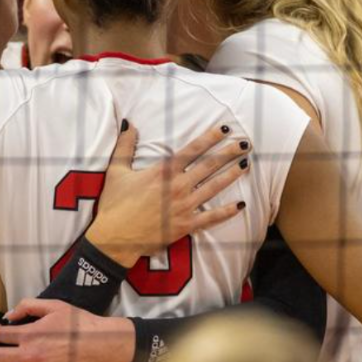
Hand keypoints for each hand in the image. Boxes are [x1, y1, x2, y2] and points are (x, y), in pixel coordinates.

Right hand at [86, 123, 250, 266]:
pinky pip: (211, 217)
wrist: (114, 238)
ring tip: (246, 164)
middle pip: (209, 166)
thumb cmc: (114, 204)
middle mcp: (178, 187)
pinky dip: (226, 211)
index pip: (192, 150)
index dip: (210, 138)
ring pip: (214, 187)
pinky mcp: (186, 225)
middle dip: (229, 153)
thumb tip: (128, 123)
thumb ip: (125, 146)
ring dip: (231, 175)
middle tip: (245, 143)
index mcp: (163, 172)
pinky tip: (240, 204)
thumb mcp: (116, 171)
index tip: (225, 129)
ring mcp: (184, 207)